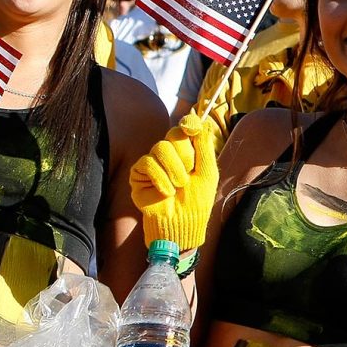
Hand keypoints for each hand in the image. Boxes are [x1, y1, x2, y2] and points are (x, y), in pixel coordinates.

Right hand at [129, 113, 218, 250]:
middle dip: (186, 156)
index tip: (191, 127)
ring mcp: (153, 161)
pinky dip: (160, 178)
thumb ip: (205, 147)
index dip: (189, 123)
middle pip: (174, 134)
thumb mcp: (208, 173)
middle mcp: (170, 153)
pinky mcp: (139, 173)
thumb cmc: (198, 200)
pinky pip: (147, 162)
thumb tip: (203, 122)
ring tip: (178, 186)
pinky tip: (165, 192)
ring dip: (174, 169)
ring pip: (161, 147)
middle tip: (189, 174)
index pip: (186, 126)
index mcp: (188, 150)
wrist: (182, 223)